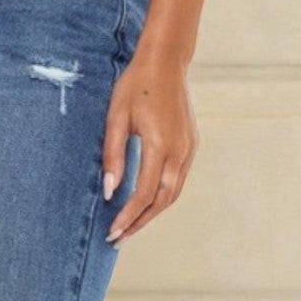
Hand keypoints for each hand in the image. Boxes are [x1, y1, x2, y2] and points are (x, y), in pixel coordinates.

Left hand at [101, 45, 197, 244]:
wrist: (165, 62)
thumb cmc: (135, 86)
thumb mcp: (116, 118)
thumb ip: (113, 156)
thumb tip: (109, 190)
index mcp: (160, 144)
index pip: (144, 193)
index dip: (127, 216)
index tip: (112, 232)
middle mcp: (180, 151)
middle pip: (162, 200)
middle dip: (140, 222)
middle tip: (119, 238)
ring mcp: (189, 148)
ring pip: (173, 192)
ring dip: (152, 212)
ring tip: (131, 225)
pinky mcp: (191, 144)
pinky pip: (178, 179)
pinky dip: (162, 195)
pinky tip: (146, 201)